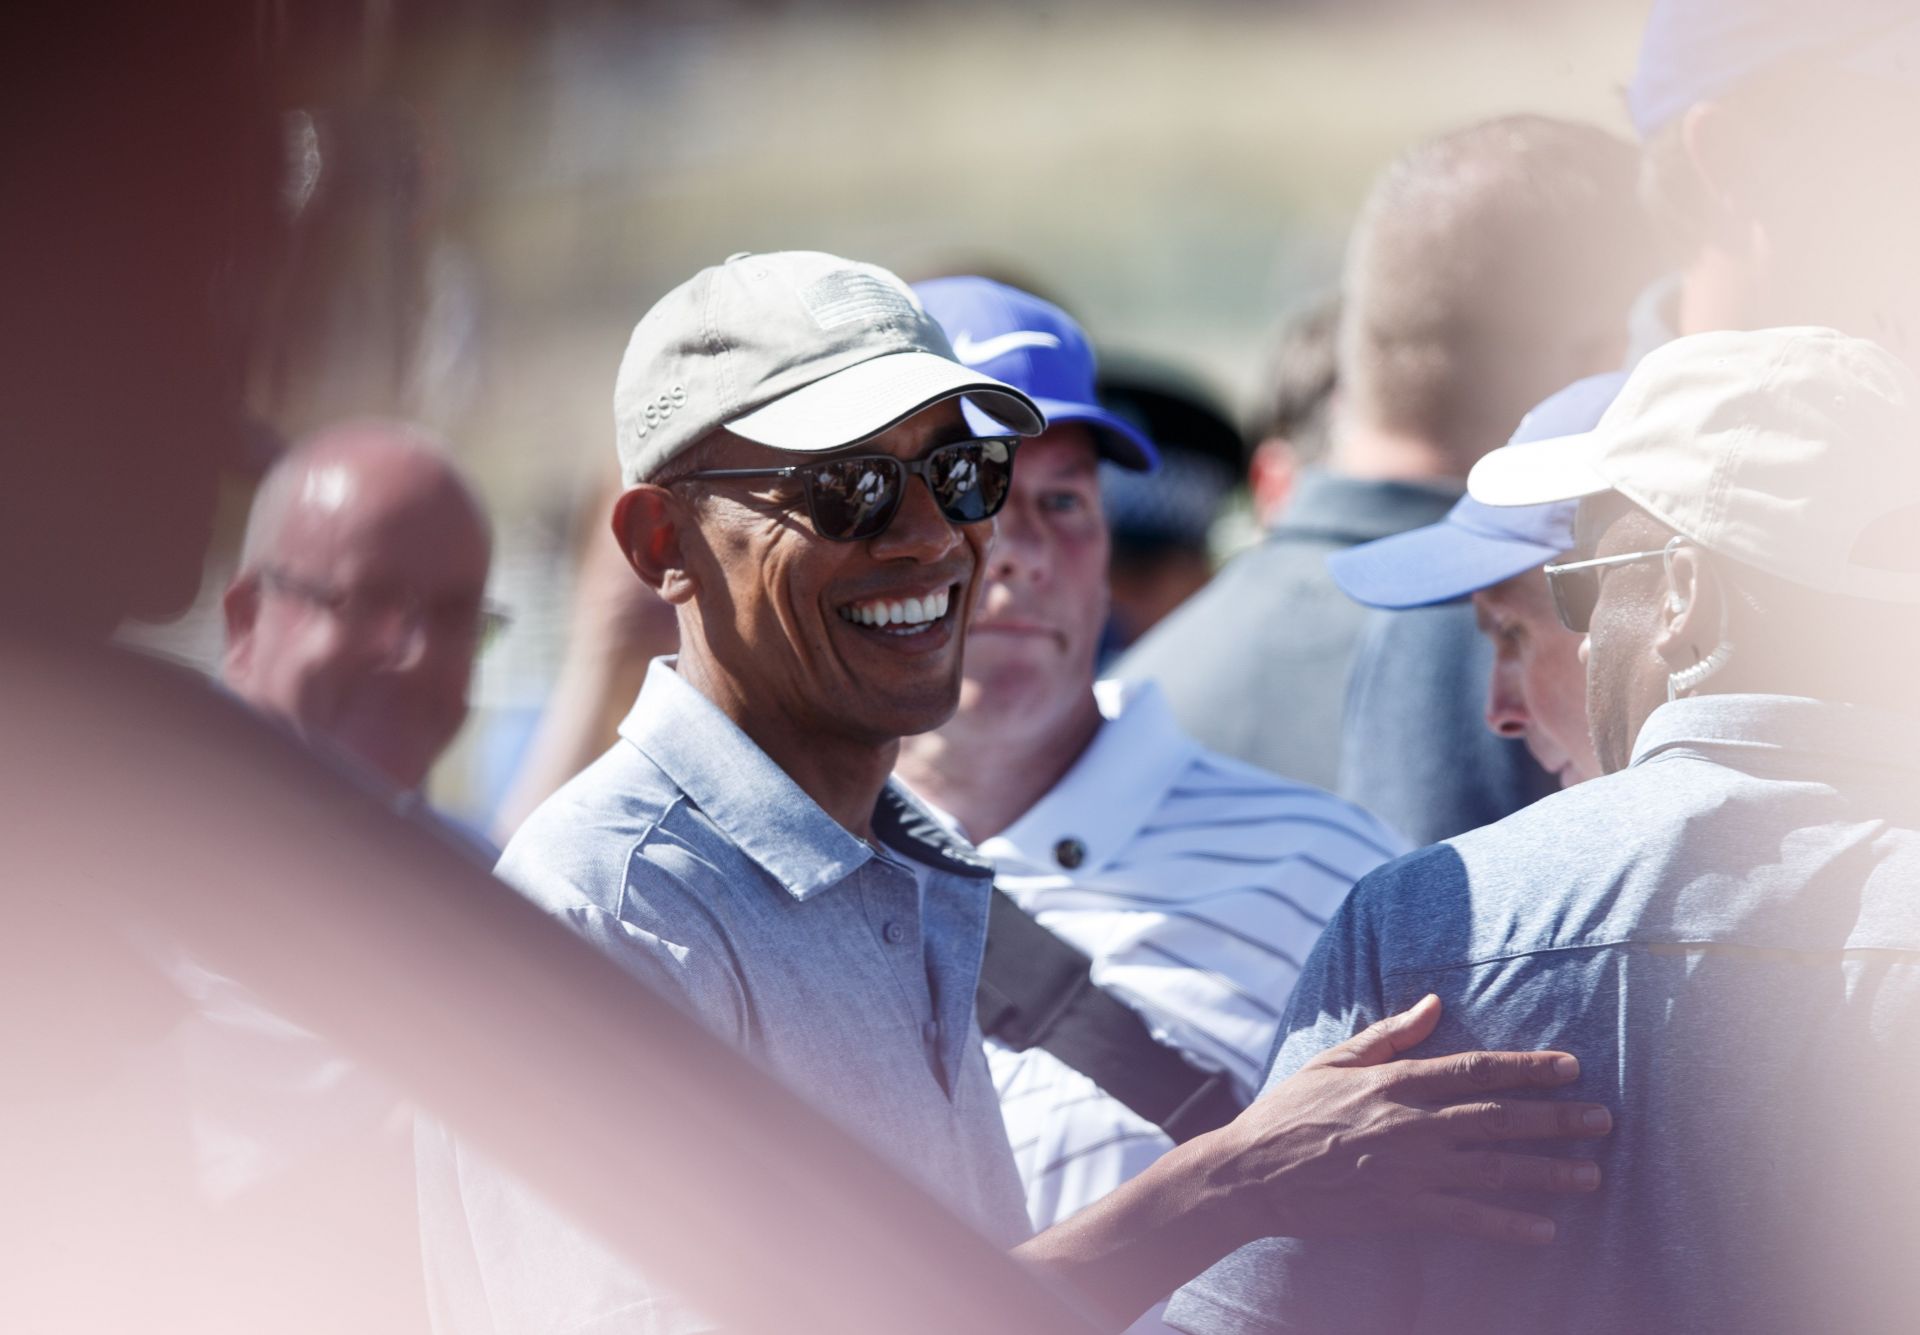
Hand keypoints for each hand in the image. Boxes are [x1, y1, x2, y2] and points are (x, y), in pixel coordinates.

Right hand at [1209, 994, 1608, 1246]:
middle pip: (1498, 1117)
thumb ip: (1389, 1033)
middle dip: (1555, 1119)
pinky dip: (1509, 1225)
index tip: (1571, 1067)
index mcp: (1395, 1081)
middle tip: (1604, 1120)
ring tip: (1591, 1175)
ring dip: (1548, 1171)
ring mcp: (1410, 1170)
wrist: (1252, 1173)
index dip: (1527, 1067)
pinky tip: (1545, 1231)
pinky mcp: (1402, 1211)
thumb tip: (1434, 1002)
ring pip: (1493, 1168)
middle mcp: (1410, 1123)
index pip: (1475, 1069)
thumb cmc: (1289, 1111)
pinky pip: (1468, 1218)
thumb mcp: (1334, 1059)